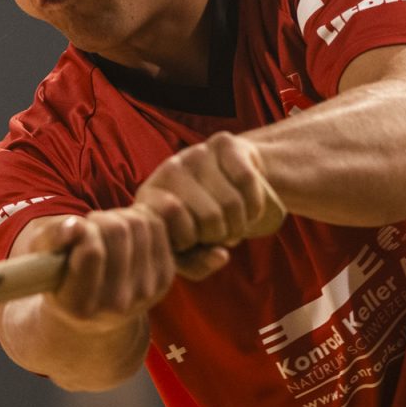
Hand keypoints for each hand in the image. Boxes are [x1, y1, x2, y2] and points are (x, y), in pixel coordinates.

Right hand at [34, 208, 178, 327]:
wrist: (97, 312)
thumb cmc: (62, 278)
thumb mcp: (42, 260)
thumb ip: (51, 240)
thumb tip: (74, 226)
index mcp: (80, 306)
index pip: (91, 251)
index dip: (81, 229)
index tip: (74, 230)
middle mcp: (117, 304)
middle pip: (118, 230)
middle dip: (99, 218)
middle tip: (90, 227)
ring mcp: (146, 291)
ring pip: (139, 223)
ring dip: (120, 216)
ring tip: (106, 230)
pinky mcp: (165, 277)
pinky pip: (158, 226)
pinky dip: (140, 218)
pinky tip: (126, 232)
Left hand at [134, 132, 285, 258]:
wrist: (227, 179)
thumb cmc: (201, 222)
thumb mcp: (191, 251)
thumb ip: (197, 264)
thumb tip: (220, 256)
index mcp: (150, 199)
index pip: (176, 228)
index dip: (191, 243)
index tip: (192, 241)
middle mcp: (168, 170)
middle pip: (209, 218)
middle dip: (221, 235)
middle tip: (219, 233)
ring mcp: (195, 153)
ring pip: (232, 204)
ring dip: (240, 224)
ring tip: (232, 222)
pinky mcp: (223, 142)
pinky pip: (248, 182)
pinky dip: (255, 205)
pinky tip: (246, 207)